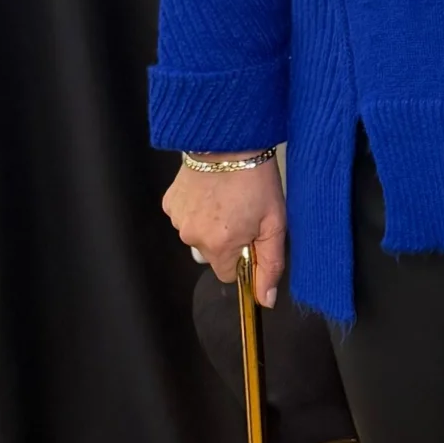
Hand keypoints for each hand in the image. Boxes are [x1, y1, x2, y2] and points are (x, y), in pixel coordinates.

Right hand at [162, 155, 286, 306]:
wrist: (228, 141)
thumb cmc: (257, 181)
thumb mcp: (274, 224)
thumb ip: (270, 266)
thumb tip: (265, 301)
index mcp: (219, 247)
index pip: (229, 273)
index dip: (242, 258)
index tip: (251, 236)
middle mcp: (193, 238)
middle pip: (211, 255)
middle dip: (226, 241)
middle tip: (241, 213)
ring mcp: (178, 220)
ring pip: (197, 236)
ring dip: (209, 225)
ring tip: (225, 199)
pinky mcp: (169, 203)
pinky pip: (184, 218)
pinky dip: (196, 210)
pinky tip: (209, 192)